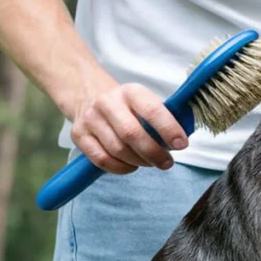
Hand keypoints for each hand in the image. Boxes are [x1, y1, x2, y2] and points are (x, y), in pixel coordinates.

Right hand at [69, 81, 188, 173]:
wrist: (89, 96)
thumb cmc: (128, 107)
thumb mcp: (145, 102)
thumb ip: (163, 118)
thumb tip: (181, 141)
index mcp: (131, 92)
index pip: (152, 110)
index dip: (168, 129)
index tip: (181, 145)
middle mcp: (108, 102)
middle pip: (132, 134)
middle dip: (154, 153)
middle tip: (167, 163)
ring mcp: (91, 118)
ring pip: (117, 149)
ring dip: (138, 162)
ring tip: (149, 163)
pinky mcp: (79, 135)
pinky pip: (101, 159)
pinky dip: (120, 168)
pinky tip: (131, 166)